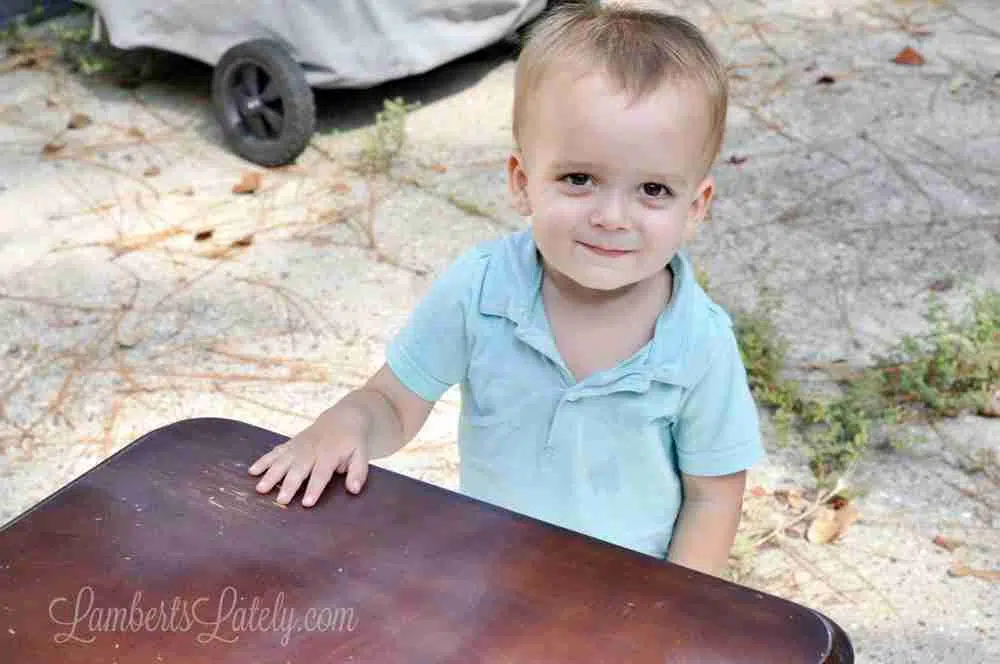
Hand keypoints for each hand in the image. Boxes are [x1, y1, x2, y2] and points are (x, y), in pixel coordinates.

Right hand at [248, 417, 369, 506]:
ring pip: (283, 460)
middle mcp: (312, 449)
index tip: (307, 503)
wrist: (342, 418)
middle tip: (281, 500)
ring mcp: (299, 446)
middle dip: (289, 484)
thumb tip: (354, 490)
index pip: (322, 473)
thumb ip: (359, 472)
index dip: (314, 488)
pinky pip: (275, 452)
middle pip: (299, 468)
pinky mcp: (291, 444)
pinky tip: (252, 471)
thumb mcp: (362, 454)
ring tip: (261, 488)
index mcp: (330, 454)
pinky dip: (263, 460)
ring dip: (271, 474)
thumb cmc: (352, 442)